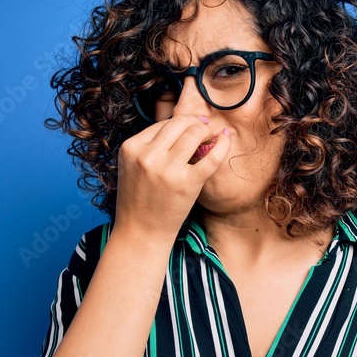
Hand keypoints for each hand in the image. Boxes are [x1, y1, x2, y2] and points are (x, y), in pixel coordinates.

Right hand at [110, 114, 229, 241]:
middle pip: (179, 123)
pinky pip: (211, 156)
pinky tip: (225, 139)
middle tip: (204, 130)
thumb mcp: (132, 167)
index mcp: (131, 148)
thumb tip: (179, 126)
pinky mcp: (187, 183)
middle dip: (195, 123)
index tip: (191, 127)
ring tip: (211, 138)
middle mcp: (147, 156)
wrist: (141, 233)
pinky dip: (222, 144)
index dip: (180, 123)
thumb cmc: (138, 200)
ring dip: (207, 131)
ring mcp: (167, 169)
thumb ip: (148, 147)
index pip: (162, 123)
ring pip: (194, 133)